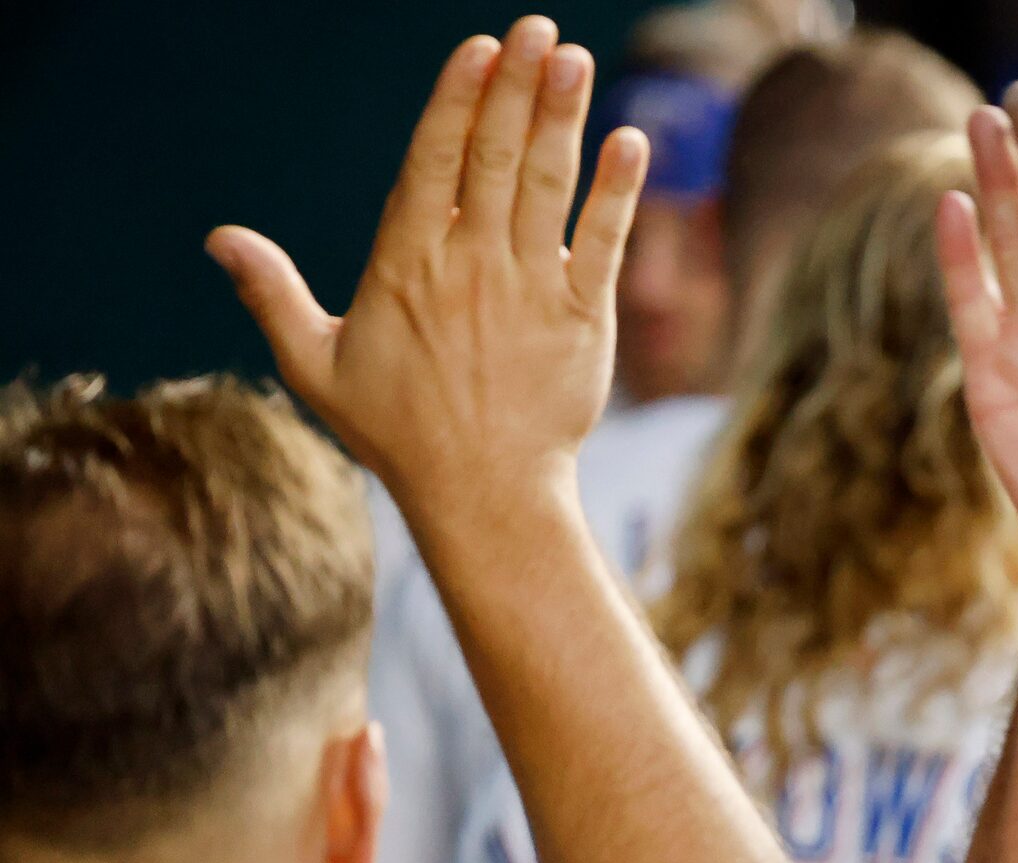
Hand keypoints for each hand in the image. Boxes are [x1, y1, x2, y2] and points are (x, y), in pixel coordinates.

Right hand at [206, 18, 644, 522]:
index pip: (432, 163)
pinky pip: (603, 245)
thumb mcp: (317, 365)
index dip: (457, 101)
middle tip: (538, 29)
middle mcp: (471, 267)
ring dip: (564, 119)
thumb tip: (220, 238)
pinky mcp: (584, 321)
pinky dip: (618, 194)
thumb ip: (273, 295)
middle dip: (517, 88)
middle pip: (496, 158)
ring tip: (576, 59)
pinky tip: (632, 143)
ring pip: (548, 188)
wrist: (484, 496)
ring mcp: (531, 291)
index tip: (479, 50)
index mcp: (406, 266)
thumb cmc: (399, 433)